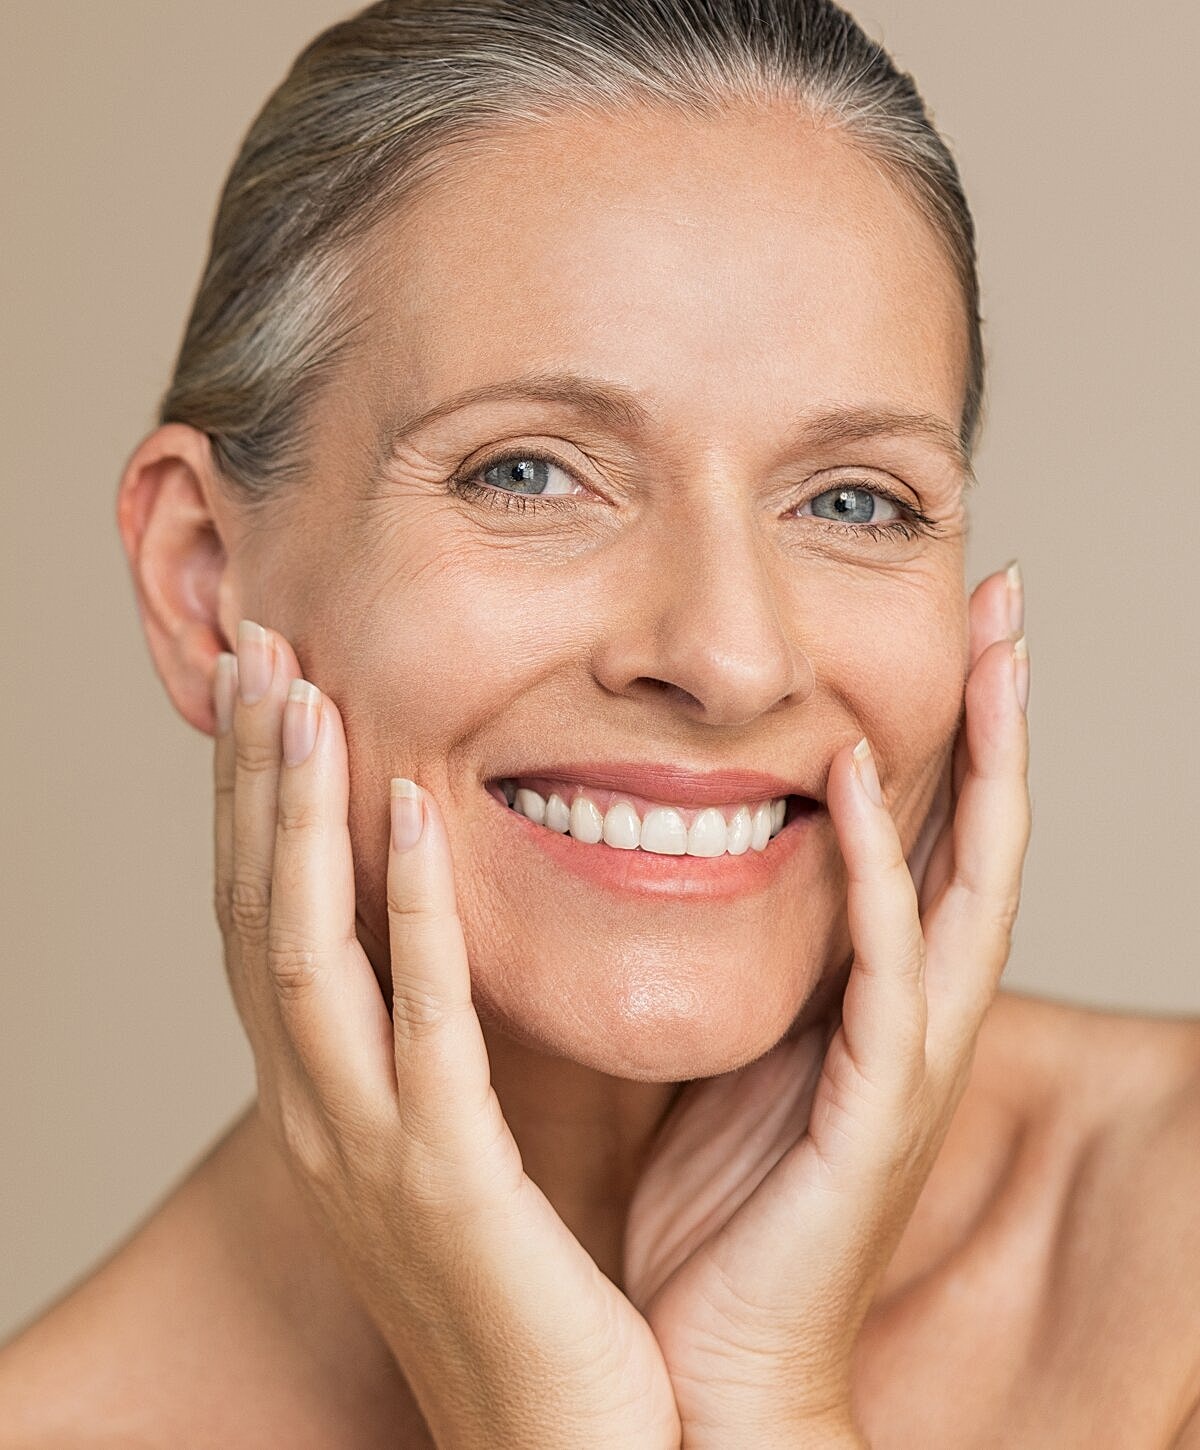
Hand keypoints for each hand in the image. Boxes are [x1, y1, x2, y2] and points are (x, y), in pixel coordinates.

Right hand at [211, 621, 679, 1449]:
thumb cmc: (517, 1288)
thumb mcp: (447, 1149)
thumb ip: (429, 1044)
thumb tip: (434, 945)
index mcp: (321, 1100)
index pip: (262, 920)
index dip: (249, 804)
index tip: (264, 691)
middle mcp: (313, 1114)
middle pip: (252, 913)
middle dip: (245, 779)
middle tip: (252, 650)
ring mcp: (364, 1149)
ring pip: (301, 951)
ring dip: (294, 816)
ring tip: (299, 694)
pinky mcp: (445, 1181)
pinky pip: (420, 1025)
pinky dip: (410, 913)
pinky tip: (414, 813)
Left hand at [622, 565, 1030, 1448]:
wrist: (714, 1373)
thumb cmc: (718, 1220)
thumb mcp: (728, 1056)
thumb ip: (739, 969)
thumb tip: (678, 869)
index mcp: (874, 1003)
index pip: (932, 840)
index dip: (949, 734)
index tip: (946, 632)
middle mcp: (914, 1018)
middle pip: (984, 837)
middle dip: (1000, 716)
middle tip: (1007, 597)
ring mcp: (908, 1062)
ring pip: (973, 884)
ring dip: (984, 763)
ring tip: (991, 647)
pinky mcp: (878, 1110)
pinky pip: (887, 970)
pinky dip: (884, 873)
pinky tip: (861, 783)